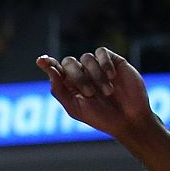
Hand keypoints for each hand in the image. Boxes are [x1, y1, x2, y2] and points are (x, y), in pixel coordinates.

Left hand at [35, 47, 156, 140]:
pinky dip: (104, 64)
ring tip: (107, 92)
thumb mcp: (75, 108)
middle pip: (69, 62)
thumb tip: (49, 70)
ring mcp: (97, 67)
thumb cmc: (100, 117)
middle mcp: (81, 73)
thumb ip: (59, 90)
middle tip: (90, 93)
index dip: (47, 63)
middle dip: (78, 77)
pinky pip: (102, 52)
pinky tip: (112, 77)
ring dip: (95, 75)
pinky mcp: (113, 61)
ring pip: (86, 58)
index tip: (41, 61)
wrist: (128, 118)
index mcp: (69, 85)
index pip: (54, 69)